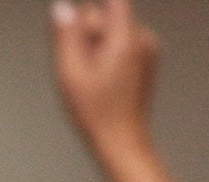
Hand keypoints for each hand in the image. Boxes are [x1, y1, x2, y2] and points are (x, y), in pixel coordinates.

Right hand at [52, 0, 158, 150]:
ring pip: (111, 30)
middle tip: (81, 65)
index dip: (89, 10)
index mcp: (125, 38)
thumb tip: (61, 8)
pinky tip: (102, 80)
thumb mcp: (70, 74)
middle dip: (87, 33)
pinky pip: (120, 43)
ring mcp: (147, 49)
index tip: (74, 18)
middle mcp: (142, 38)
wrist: (122, 141)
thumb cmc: (97, 113)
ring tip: (92, 77)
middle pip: (105, 15)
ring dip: (96, 46)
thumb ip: (65, 36)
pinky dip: (107, 55)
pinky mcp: (145, 59)